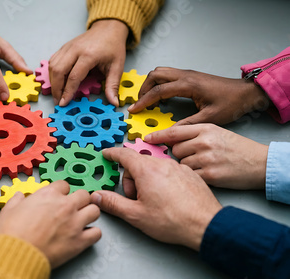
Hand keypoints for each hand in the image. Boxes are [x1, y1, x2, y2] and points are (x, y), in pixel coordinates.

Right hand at [0, 181, 100, 267]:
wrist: (17, 253)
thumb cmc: (12, 232)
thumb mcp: (9, 209)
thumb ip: (17, 200)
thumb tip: (19, 197)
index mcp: (49, 194)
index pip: (64, 184)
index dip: (61, 191)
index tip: (59, 197)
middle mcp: (65, 205)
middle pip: (83, 195)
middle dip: (79, 200)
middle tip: (73, 207)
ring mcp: (75, 223)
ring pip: (94, 211)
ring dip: (89, 214)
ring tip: (82, 219)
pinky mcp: (80, 241)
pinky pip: (97, 233)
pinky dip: (93, 234)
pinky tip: (85, 235)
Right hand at [49, 19, 128, 105]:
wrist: (108, 28)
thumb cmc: (113, 47)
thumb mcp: (117, 67)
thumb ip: (113, 85)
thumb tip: (114, 103)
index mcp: (89, 55)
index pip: (74, 76)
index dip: (67, 92)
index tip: (63, 103)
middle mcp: (75, 50)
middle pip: (59, 71)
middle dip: (56, 89)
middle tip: (58, 101)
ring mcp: (68, 47)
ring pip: (53, 66)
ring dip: (52, 81)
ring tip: (57, 93)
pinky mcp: (64, 47)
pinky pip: (53, 61)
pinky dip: (52, 73)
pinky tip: (57, 81)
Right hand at [91, 147, 221, 250]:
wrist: (206, 225)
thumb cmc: (172, 221)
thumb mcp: (135, 215)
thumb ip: (113, 203)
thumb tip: (97, 196)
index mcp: (146, 170)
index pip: (124, 154)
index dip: (112, 154)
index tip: (107, 154)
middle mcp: (162, 163)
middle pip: (138, 163)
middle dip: (131, 179)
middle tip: (135, 199)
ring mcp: (178, 167)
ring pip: (154, 167)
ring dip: (147, 180)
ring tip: (153, 201)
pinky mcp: (190, 173)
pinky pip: (169, 171)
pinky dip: (163, 180)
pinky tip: (168, 198)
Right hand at [128, 67, 269, 124]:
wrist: (245, 92)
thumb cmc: (230, 104)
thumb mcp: (209, 119)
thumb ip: (187, 124)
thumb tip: (169, 132)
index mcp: (189, 85)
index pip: (159, 90)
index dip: (144, 101)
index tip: (133, 109)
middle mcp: (186, 75)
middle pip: (155, 75)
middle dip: (143, 89)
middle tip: (139, 104)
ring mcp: (187, 73)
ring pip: (160, 71)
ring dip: (150, 84)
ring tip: (147, 99)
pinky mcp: (189, 75)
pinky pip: (167, 74)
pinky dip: (158, 83)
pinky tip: (160, 96)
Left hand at [145, 124, 268, 188]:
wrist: (260, 163)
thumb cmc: (237, 148)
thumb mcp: (216, 132)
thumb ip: (194, 134)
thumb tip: (169, 139)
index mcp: (205, 129)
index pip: (174, 132)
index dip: (158, 136)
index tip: (146, 139)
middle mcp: (204, 142)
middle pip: (175, 150)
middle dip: (180, 155)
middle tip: (194, 157)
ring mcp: (206, 159)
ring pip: (181, 164)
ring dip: (186, 167)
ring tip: (204, 165)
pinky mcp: (209, 175)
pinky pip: (189, 176)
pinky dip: (193, 177)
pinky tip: (205, 174)